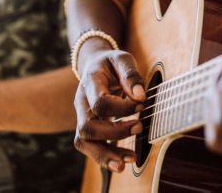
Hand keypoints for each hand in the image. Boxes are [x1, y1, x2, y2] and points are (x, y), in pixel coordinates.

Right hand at [72, 46, 145, 172]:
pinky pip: (89, 147)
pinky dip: (105, 157)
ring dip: (106, 155)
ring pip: (84, 142)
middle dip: (114, 133)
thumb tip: (140, 96)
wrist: (94, 66)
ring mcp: (81, 116)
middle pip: (87, 127)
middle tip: (139, 127)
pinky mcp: (87, 127)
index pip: (100, 102)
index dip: (122, 108)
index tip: (140, 105)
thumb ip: (131, 74)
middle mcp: (81, 102)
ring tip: (129, 160)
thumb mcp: (122, 59)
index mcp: (89, 82)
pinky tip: (122, 162)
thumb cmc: (111, 64)